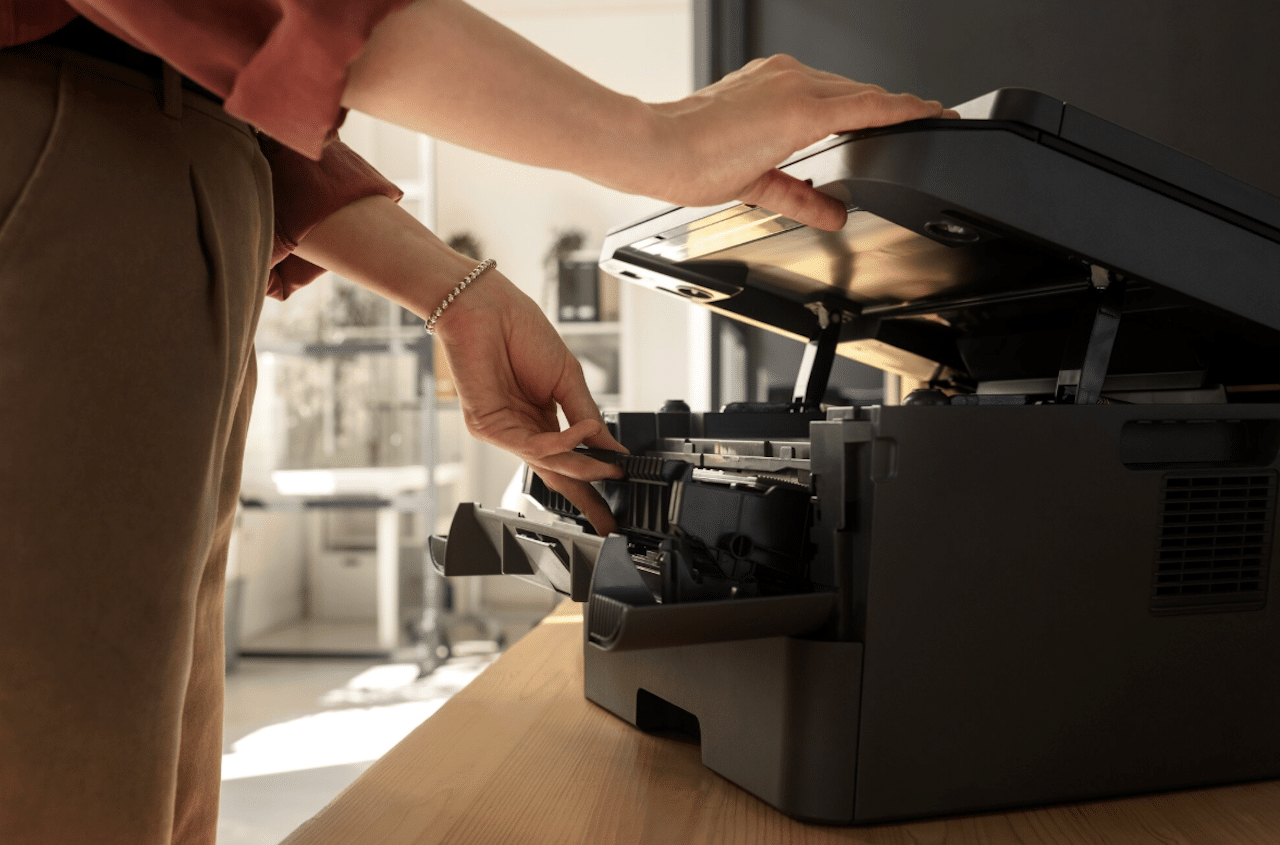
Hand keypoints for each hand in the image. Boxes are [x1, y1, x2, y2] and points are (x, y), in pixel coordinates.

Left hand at [292, 196, 625, 534]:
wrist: (485, 307)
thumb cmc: (520, 331)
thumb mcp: (567, 378)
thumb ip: (588, 416)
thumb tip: (612, 446)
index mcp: (544, 417)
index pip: (571, 458)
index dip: (594, 480)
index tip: (617, 497)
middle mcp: (524, 429)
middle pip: (557, 473)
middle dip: (584, 498)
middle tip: (608, 521)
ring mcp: (505, 431)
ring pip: (547, 462)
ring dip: (581, 466)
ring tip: (608, 467)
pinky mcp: (489, 427)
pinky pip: (531, 445)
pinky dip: (561, 443)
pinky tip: (581, 434)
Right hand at [347, 3, 953, 231]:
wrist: (656, 150)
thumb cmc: (684, 160)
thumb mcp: (754, 183)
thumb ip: (799, 196)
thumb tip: (830, 213)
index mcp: (769, 90)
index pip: (834, 96)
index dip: (871, 109)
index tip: (898, 116)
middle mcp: (785, 78)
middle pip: (856, 93)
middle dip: (891, 111)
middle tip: (929, 120)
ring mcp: (795, 86)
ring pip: (865, 95)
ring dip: (901, 110)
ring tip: (935, 119)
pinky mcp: (801, 105)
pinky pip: (865, 107)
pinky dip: (899, 112)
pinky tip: (924, 118)